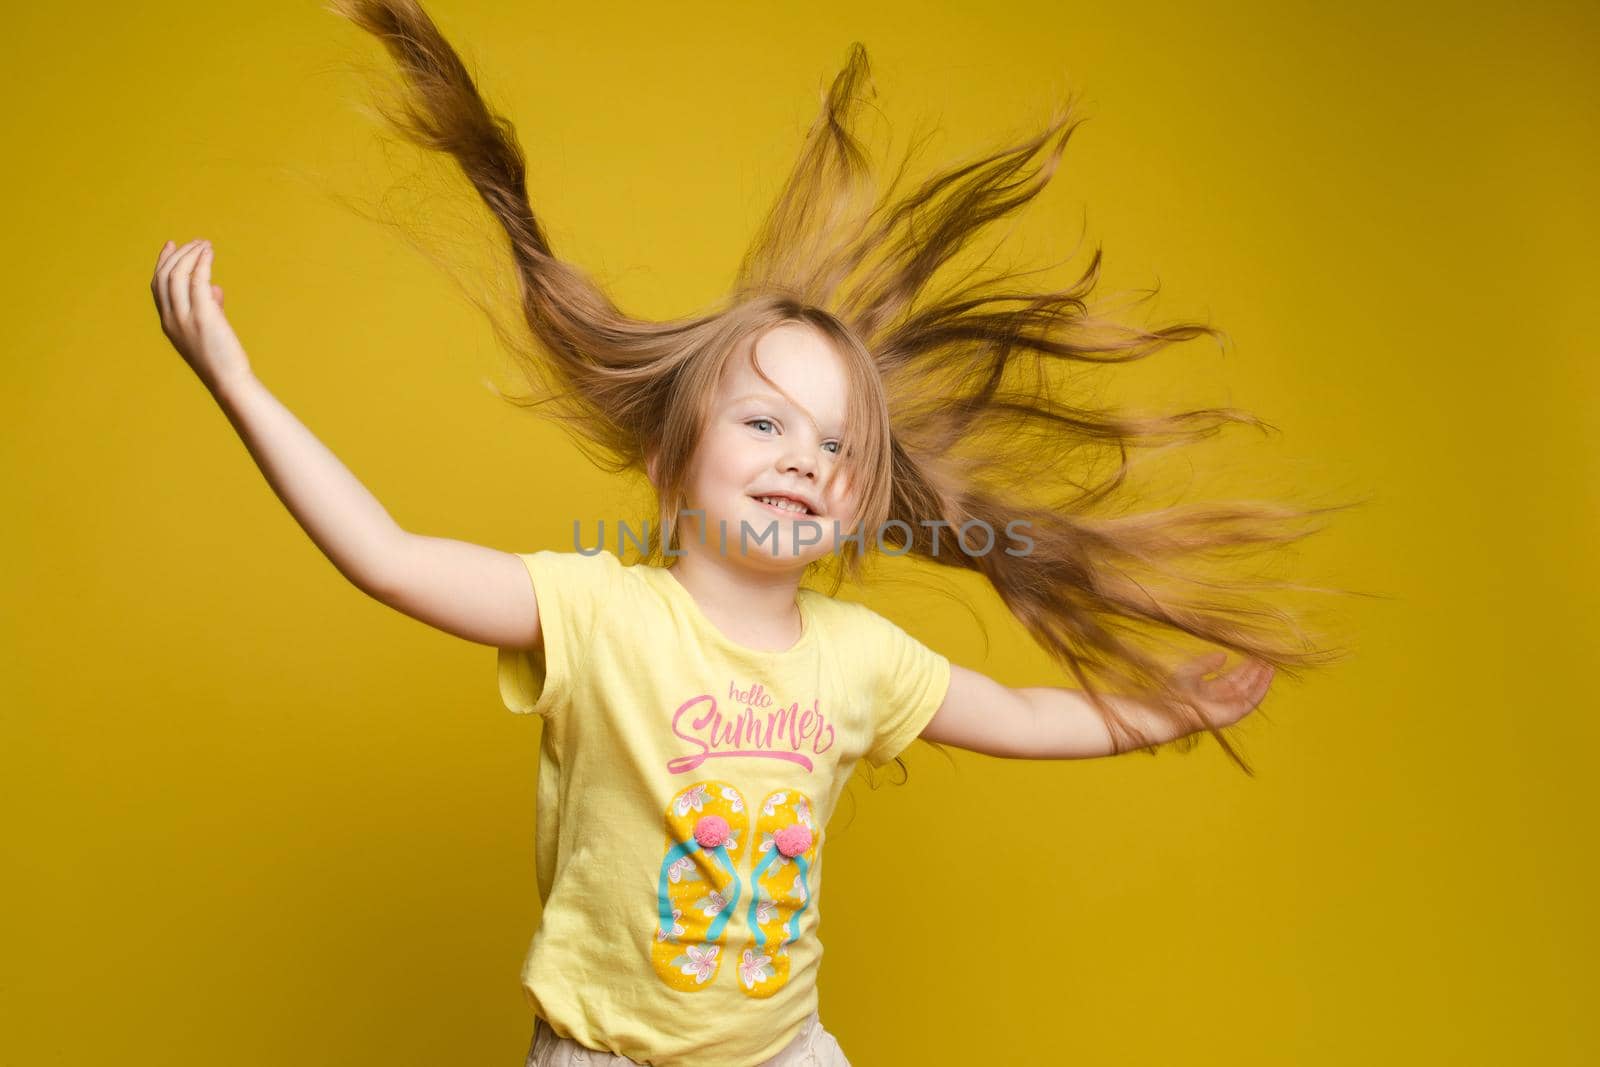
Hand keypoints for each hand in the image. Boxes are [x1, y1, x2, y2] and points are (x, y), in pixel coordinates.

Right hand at [151, 238, 250, 392]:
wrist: (229, 381)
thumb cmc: (222, 359)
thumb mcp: (208, 330)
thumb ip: (209, 307)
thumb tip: (214, 287)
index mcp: (168, 322)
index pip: (157, 286)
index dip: (162, 263)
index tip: (172, 245)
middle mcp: (171, 318)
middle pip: (165, 276)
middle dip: (179, 255)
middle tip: (196, 242)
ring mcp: (184, 318)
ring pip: (179, 275)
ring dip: (191, 255)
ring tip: (205, 244)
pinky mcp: (203, 316)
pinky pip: (198, 281)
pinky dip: (202, 263)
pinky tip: (209, 253)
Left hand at [1169, 651, 1274, 727]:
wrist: (1174, 709)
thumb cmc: (1177, 692)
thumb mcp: (1191, 671)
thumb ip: (1207, 663)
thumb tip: (1224, 655)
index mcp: (1212, 689)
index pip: (1234, 677)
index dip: (1244, 666)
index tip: (1253, 655)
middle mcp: (1223, 698)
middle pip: (1244, 683)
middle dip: (1255, 670)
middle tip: (1265, 657)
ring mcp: (1230, 706)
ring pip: (1251, 690)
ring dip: (1261, 678)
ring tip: (1270, 664)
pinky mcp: (1236, 712)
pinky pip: (1253, 700)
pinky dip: (1262, 687)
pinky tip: (1268, 676)